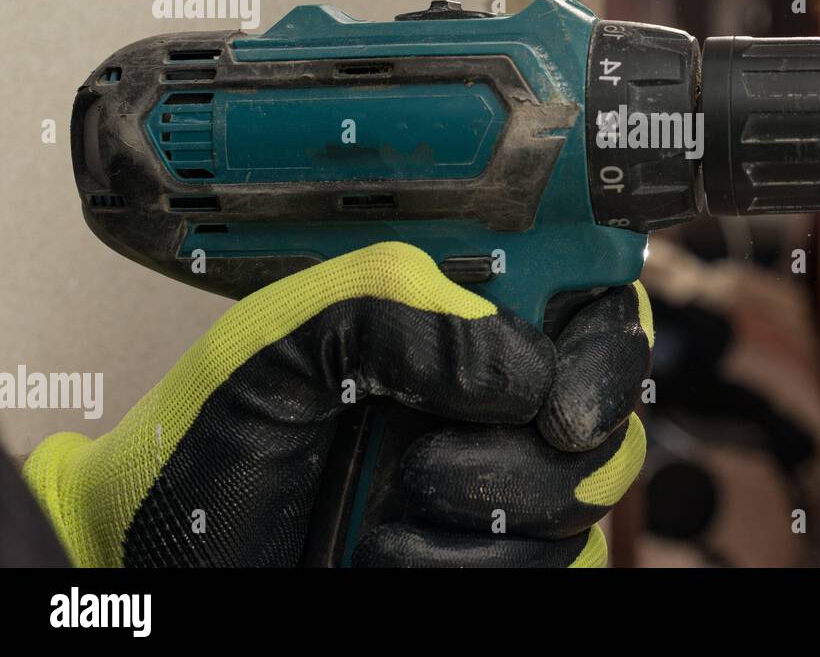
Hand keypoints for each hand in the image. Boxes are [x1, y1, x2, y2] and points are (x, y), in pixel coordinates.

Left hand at [23, 242, 651, 566]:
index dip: (607, 335)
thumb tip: (518, 368)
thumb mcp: (275, 344)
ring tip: (397, 498)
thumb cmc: (204, 446)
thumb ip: (389, 310)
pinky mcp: (492, 560)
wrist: (163, 567)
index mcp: (455, 324)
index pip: (586, 299)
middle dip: (560, 433)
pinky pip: (548, 566)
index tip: (566, 391)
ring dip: (492, 506)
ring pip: (585, 495)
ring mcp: (497, 483)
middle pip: (609, 403)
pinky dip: (471, 567)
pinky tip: (391, 551)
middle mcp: (489, 399)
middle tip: (479, 452)